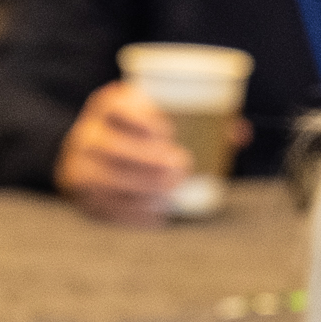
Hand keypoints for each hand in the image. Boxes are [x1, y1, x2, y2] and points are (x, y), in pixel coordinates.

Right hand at [54, 81, 193, 225]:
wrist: (86, 154)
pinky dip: (132, 213)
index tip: (168, 130)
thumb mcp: (154, 114)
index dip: (141, 118)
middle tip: (180, 167)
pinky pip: (105, 206)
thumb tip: (241, 134)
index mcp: (105, 106)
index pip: (116, 108)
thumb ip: (198, 120)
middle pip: (113, 147)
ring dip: (142, 188)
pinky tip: (157, 215)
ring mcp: (78, 167)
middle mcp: (86, 134)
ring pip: (108, 180)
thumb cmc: (136, 132)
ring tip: (171, 193)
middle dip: (147, 159)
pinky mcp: (82, 196)